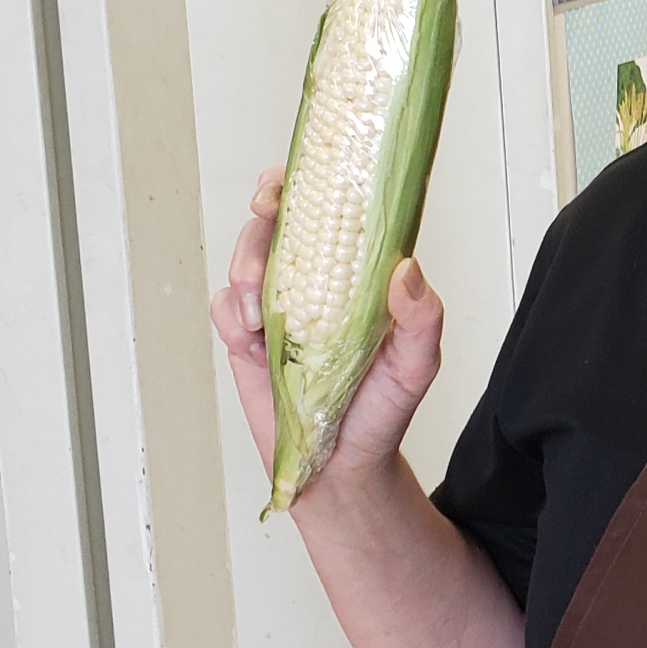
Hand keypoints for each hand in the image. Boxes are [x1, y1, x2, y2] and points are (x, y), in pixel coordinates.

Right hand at [209, 167, 446, 504]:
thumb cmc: (383, 412)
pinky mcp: (248, 337)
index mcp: (361, 274)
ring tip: (262, 305)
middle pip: (281, 222)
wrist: (340, 470)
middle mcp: (319, 281)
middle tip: (267, 214)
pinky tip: (254, 338)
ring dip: (246, 267)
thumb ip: (421, 320)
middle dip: (267, 210)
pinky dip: (232, 314)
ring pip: (246, 257)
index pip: (337, 212)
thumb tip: (409, 271)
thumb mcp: (417, 367)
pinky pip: (225, 307)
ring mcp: (281, 306)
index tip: (302, 178)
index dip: (315, 185)